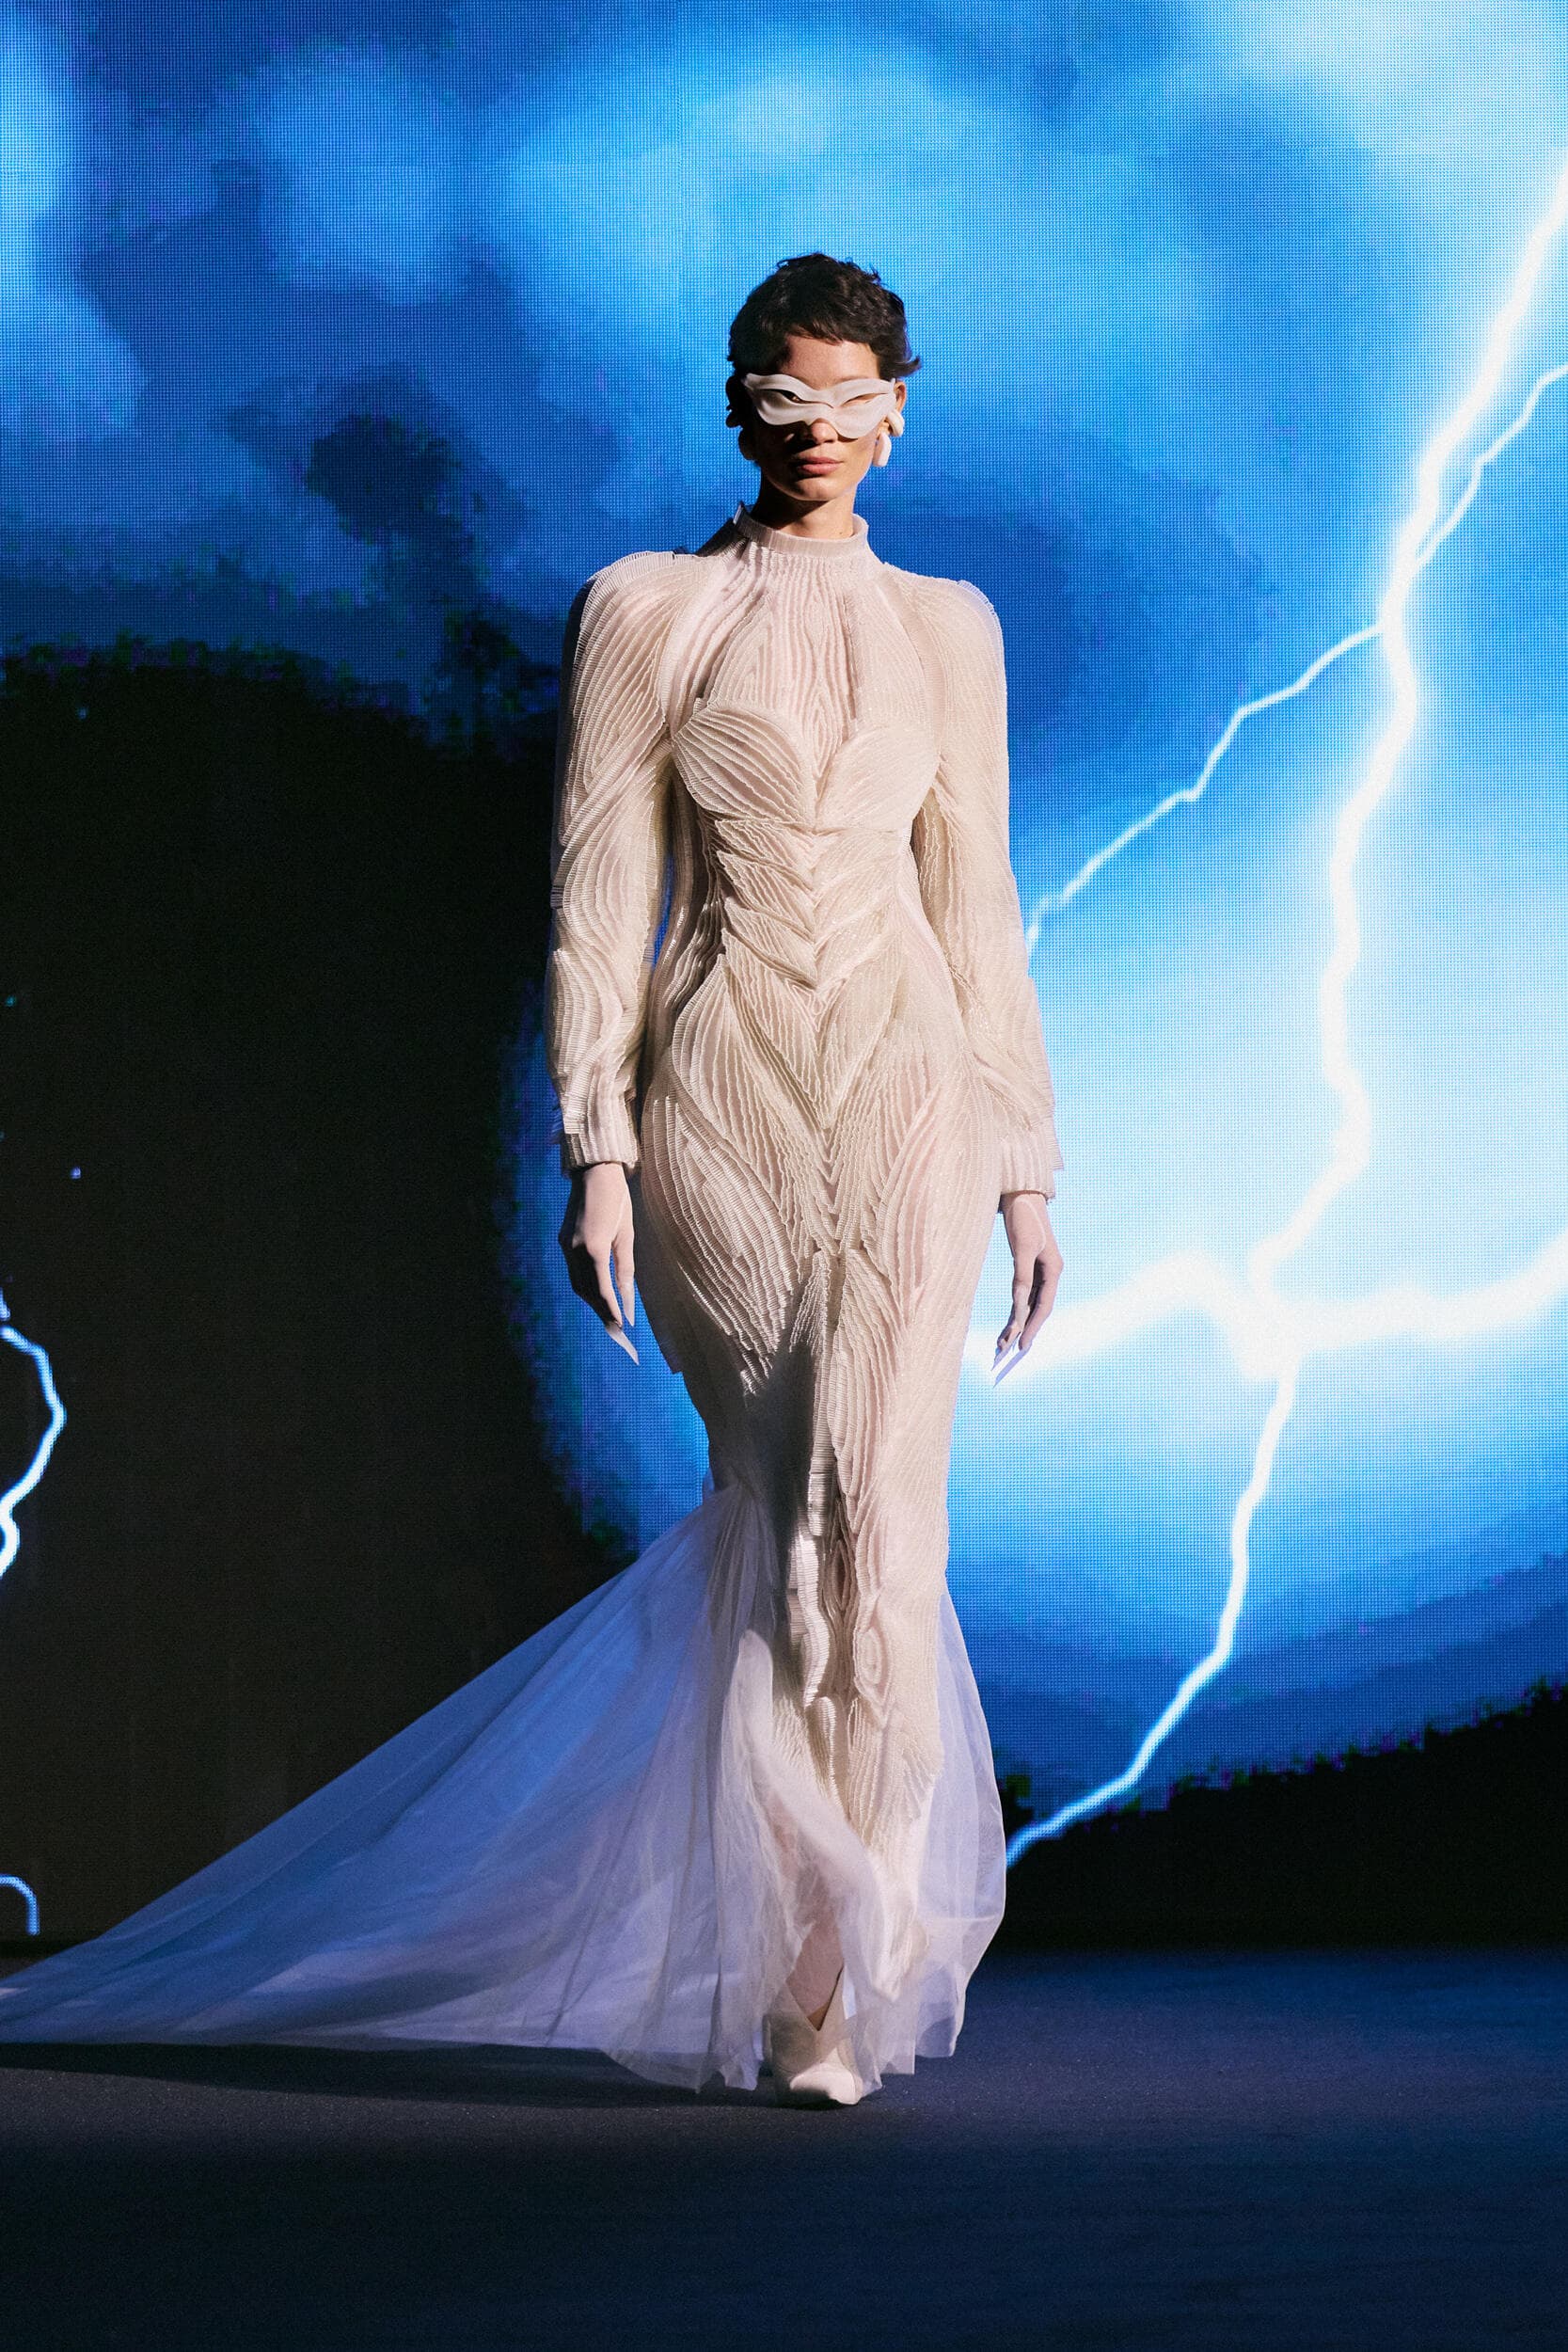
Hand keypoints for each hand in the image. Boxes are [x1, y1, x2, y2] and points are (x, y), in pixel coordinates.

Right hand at [558, 1162, 637, 1359]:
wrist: (594, 1172)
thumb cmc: (617, 1200)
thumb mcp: (626, 1235)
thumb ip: (625, 1269)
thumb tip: (627, 1300)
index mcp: (593, 1248)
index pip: (602, 1290)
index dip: (611, 1311)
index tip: (622, 1329)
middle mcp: (574, 1250)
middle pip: (586, 1291)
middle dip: (601, 1312)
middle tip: (616, 1331)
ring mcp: (566, 1246)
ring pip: (577, 1284)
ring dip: (592, 1302)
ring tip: (608, 1316)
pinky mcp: (563, 1241)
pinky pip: (574, 1271)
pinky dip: (586, 1286)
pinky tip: (597, 1293)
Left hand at [994, 1191, 1062, 1382]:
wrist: (1021, 1193)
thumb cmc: (1023, 1217)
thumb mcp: (1021, 1246)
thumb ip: (1021, 1275)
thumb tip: (1018, 1302)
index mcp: (1054, 1269)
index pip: (1043, 1306)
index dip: (1031, 1326)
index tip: (1019, 1345)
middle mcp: (1050, 1272)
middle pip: (1038, 1309)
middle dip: (1024, 1330)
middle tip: (1006, 1352)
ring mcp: (1040, 1269)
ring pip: (1030, 1303)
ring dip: (1018, 1322)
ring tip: (1002, 1342)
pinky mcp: (1028, 1265)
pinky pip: (1024, 1293)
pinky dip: (1016, 1308)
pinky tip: (1009, 1321)